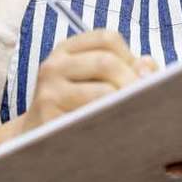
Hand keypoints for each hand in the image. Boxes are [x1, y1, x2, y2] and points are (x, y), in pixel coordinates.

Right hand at [22, 29, 157, 133]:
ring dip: (126, 104)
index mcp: (66, 51)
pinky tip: (119, 131)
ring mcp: (49, 94)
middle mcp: (53, 66)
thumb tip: (148, 68)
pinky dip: (112, 124)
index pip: (107, 38)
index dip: (129, 55)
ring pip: (103, 92)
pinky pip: (93, 120)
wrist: (32, 143)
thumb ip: (124, 69)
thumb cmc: (73, 109)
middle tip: (145, 101)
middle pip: (107, 63)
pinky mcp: (50, 121)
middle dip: (133, 82)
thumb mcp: (92, 82)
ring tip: (136, 116)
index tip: (138, 77)